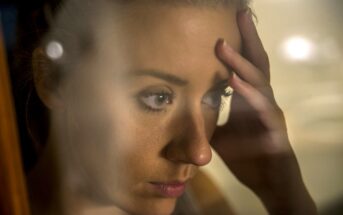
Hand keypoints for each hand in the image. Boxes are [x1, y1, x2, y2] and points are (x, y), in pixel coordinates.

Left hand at [211, 9, 316, 213]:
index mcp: (252, 101)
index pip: (247, 67)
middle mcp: (264, 103)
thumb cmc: (249, 158)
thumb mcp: (224, 135)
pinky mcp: (277, 134)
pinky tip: (234, 82)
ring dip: (241, 64)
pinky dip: (249, 96)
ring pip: (260, 83)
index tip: (228, 23)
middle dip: (247, 39)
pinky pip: (263, 111)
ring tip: (223, 45)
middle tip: (238, 14)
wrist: (270, 186)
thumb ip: (212, 118)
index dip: (240, 45)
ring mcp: (272, 117)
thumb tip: (190, 107)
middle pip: (257, 65)